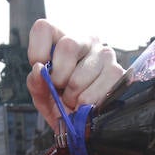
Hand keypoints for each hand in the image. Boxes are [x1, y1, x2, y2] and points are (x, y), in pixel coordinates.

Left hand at [25, 20, 124, 135]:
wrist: (83, 127)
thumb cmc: (61, 104)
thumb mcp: (43, 96)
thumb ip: (36, 83)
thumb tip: (39, 69)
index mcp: (61, 39)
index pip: (44, 28)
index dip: (38, 50)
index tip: (40, 69)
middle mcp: (85, 41)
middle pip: (68, 46)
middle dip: (59, 77)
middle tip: (61, 90)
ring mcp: (105, 54)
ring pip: (80, 76)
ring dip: (74, 97)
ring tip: (76, 100)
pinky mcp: (119, 72)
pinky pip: (98, 91)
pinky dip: (89, 104)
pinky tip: (90, 104)